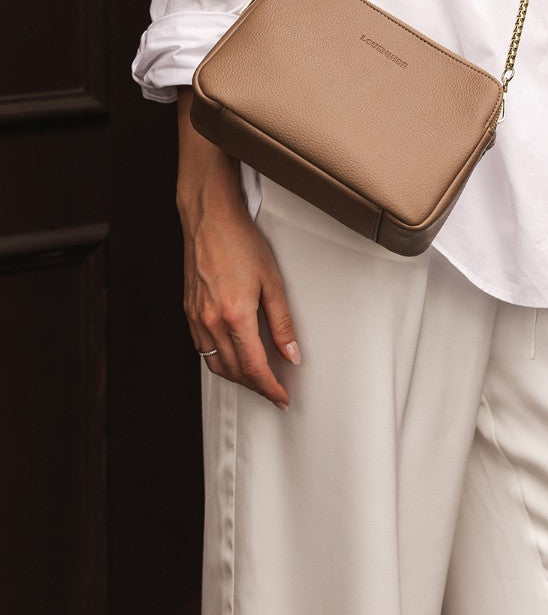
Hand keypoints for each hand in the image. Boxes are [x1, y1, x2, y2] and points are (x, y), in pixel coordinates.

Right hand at [177, 90, 299, 407]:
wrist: (208, 217)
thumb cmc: (240, 241)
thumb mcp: (272, 281)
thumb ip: (282, 322)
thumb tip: (291, 353)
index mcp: (234, 316)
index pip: (255, 367)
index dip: (270, 388)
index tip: (282, 397)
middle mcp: (210, 321)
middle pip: (234, 371)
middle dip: (256, 386)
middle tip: (274, 391)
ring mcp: (196, 317)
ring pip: (215, 363)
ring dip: (237, 377)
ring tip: (257, 379)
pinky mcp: (189, 310)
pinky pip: (202, 348)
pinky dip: (219, 360)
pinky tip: (232, 356)